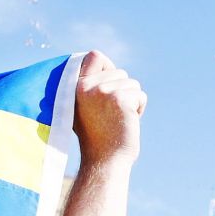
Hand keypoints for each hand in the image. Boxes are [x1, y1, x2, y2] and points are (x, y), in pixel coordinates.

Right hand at [72, 52, 144, 166]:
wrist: (104, 160)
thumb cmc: (97, 136)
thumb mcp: (84, 107)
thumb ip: (89, 85)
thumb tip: (97, 58)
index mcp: (74, 85)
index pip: (95, 55)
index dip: (108, 68)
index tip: (108, 89)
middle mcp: (86, 85)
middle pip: (119, 72)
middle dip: (123, 91)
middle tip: (112, 114)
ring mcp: (102, 91)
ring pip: (132, 84)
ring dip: (131, 101)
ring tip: (118, 119)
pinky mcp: (120, 99)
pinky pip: (140, 95)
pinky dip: (139, 109)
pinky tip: (127, 122)